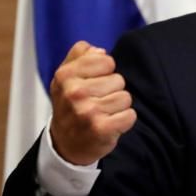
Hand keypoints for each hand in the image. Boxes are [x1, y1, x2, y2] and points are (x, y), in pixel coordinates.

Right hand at [49, 41, 136, 165]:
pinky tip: (110, 124)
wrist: (65, 144)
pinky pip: (130, 115)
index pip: (106, 60)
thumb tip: (100, 51)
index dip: (105, 71)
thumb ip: (80, 54)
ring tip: (103, 113)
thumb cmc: (70, 106)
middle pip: (118, 79)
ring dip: (118, 106)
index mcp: (65, 75)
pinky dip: (124, 120)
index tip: (94, 82)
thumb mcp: (66, 76)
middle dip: (112, 90)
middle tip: (97, 101)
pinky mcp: (101, 129)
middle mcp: (74, 93)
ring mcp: (87, 112)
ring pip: (125, 97)